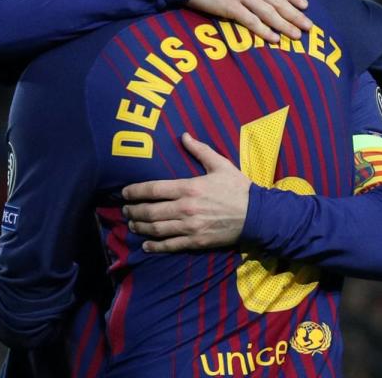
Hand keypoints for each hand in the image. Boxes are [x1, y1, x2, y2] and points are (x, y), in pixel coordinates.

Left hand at [122, 133, 250, 251]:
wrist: (257, 215)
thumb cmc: (238, 188)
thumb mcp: (220, 165)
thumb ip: (200, 150)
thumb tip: (184, 135)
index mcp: (189, 187)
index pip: (153, 189)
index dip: (135, 191)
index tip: (124, 193)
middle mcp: (186, 208)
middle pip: (150, 211)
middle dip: (133, 211)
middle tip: (125, 210)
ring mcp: (190, 227)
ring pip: (156, 229)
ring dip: (140, 227)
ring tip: (132, 224)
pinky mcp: (196, 241)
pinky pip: (170, 245)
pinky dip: (155, 246)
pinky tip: (146, 245)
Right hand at [190, 0, 310, 43]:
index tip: (305, 5)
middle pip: (278, 0)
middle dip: (295, 14)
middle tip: (309, 26)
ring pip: (268, 11)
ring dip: (284, 25)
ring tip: (296, 35)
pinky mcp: (230, 7)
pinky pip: (251, 21)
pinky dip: (264, 30)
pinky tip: (274, 39)